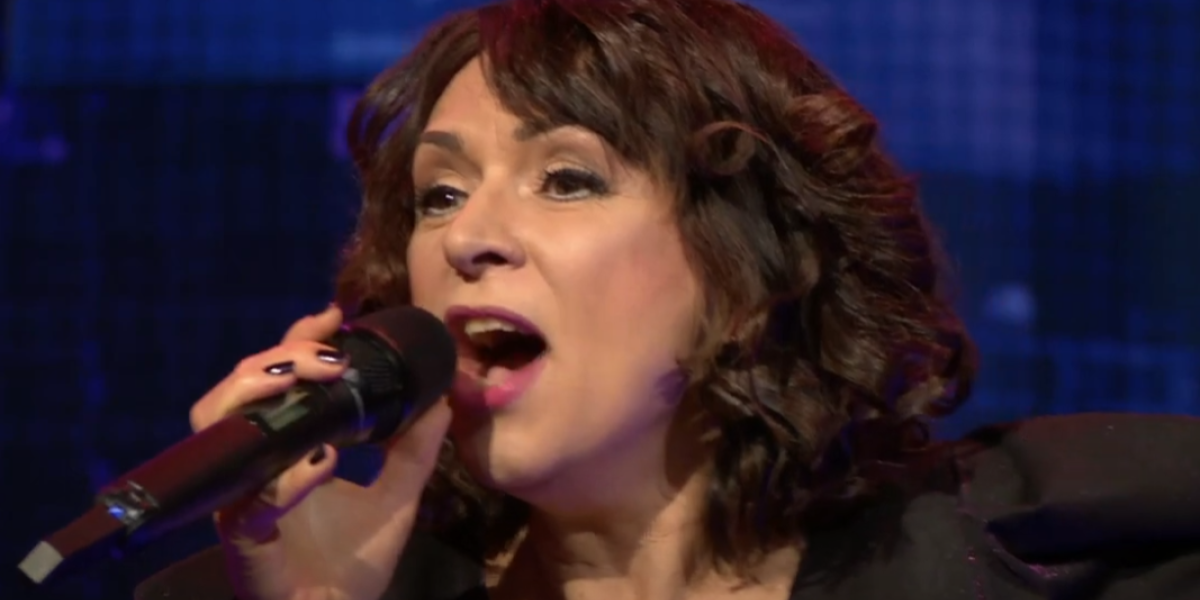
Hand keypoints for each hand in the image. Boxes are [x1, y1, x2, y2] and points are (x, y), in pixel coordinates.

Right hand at [188, 304, 451, 599]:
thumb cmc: (353, 566)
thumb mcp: (397, 496)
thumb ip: (415, 450)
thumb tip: (442, 399)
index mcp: (283, 451)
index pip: (275, 382)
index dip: (296, 342)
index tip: (335, 315)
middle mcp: (252, 467)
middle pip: (233, 391)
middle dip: (277, 359)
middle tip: (328, 352)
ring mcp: (238, 499)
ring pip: (215, 427)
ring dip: (261, 394)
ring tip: (314, 381)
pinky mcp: (240, 539)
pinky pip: (248, 501)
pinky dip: (284, 478)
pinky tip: (321, 461)